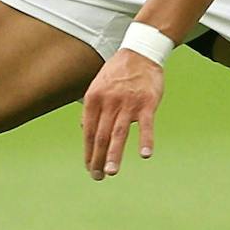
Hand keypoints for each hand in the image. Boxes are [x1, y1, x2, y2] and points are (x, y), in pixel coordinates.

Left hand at [82, 48, 163, 178]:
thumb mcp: (97, 86)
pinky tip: (145, 155)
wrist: (140, 53)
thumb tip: (82, 129)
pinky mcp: (147, 103)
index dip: (88, 152)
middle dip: (97, 159)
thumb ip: (91, 108)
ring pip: (118, 133)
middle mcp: (108, 102)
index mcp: (93, 99)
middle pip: (100, 136)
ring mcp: (128, 103)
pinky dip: (145, 140)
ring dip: (113, 154)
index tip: (89, 167)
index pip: (88, 131)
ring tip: (110, 172)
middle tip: (98, 176)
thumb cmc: (118, 72)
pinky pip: (146, 125)